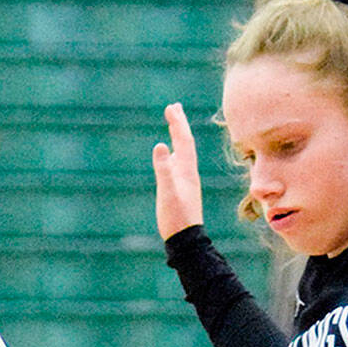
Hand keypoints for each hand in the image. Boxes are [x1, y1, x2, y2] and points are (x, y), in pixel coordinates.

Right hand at [151, 102, 204, 239]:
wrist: (186, 239)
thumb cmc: (176, 217)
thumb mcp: (167, 192)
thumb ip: (164, 169)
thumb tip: (160, 145)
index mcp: (186, 170)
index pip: (183, 141)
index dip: (177, 123)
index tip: (171, 107)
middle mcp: (188, 172)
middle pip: (185, 143)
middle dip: (179, 124)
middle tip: (174, 107)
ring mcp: (185, 180)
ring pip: (182, 152)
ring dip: (178, 136)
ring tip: (174, 125)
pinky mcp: (181, 188)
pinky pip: (178, 164)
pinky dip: (174, 153)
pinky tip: (170, 154)